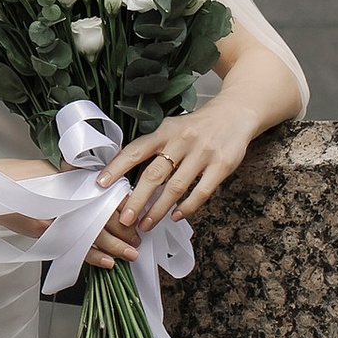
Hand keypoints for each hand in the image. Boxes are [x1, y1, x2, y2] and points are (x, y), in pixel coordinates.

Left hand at [90, 102, 256, 255]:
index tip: (101, 184)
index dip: (117, 167)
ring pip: (176, 187)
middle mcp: (182, 140)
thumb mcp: (173, 128)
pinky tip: (175, 216)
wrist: (237, 112)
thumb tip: (127, 174)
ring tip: (146, 224)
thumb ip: (154, 148)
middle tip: (124, 219)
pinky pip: (201, 191)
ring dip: (158, 210)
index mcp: (165, 131)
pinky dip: (186, 207)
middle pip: (154, 174)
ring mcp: (203, 153)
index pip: (136, 150)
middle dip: (137, 200)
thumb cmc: (199, 126)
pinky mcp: (221, 165)